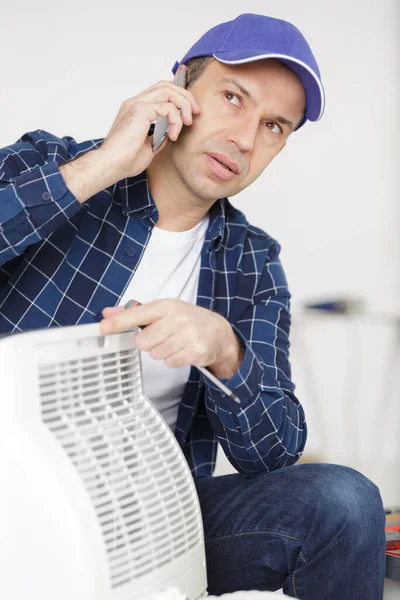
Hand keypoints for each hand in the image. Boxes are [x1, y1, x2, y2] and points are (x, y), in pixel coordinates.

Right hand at [98, 68, 199, 180]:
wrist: (111, 165)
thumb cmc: (125, 160)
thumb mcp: (149, 147)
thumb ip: (160, 136)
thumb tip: (172, 132)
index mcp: (135, 109)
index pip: (160, 91)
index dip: (177, 95)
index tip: (189, 111)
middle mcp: (135, 102)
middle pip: (166, 85)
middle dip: (185, 96)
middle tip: (195, 113)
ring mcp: (137, 104)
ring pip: (168, 90)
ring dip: (183, 104)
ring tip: (187, 122)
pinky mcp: (140, 110)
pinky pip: (167, 107)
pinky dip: (176, 120)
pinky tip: (173, 135)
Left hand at [99, 299, 241, 376]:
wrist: (219, 332)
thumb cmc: (187, 319)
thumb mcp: (163, 310)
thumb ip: (134, 313)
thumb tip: (108, 313)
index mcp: (167, 306)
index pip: (138, 314)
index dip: (119, 322)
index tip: (104, 327)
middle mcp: (177, 319)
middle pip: (142, 342)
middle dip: (149, 343)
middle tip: (162, 336)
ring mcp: (187, 336)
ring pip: (155, 354)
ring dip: (161, 351)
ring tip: (174, 343)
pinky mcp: (194, 352)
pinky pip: (169, 362)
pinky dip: (173, 359)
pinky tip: (182, 350)